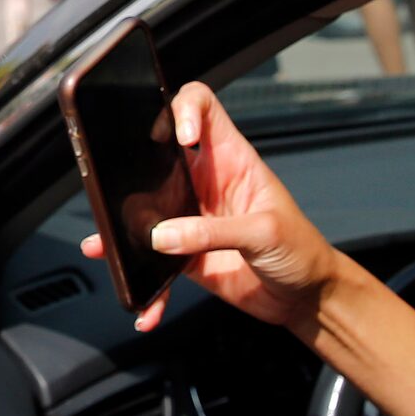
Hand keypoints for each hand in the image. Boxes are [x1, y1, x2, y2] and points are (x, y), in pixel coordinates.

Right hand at [79, 84, 348, 334]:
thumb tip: (163, 235)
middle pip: (158, 157)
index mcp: (231, 160)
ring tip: (108, 246)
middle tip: (116, 182)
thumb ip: (214, 232)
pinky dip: (147, 288)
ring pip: (145, 212)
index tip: (178, 136)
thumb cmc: (302, 250)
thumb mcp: (265, 232)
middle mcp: (206, 183)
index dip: (184, 108)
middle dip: (132, 165)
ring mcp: (192, 219)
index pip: (203, 108)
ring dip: (124, 231)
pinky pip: (154, 265)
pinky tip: (146, 307)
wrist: (306, 298)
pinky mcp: (186, 256)